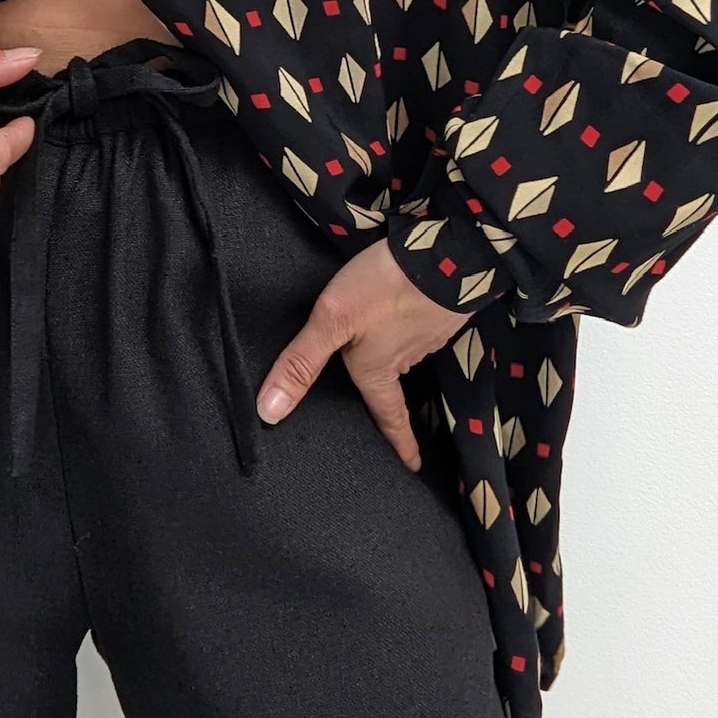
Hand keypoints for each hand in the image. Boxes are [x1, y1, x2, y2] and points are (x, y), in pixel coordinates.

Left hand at [254, 238, 476, 470]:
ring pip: (407, 352)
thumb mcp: (331, 322)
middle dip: (390, 392)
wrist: (448, 252)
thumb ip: (300, 363)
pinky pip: (420, 327)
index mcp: (378, 370)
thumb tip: (270, 413)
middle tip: (385, 402)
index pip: (388, 417)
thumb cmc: (384, 288)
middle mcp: (406, 358)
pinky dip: (409, 325)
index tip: (412, 465)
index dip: (399, 442)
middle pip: (395, 383)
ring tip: (386, 347)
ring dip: (398, 352)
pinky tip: (402, 312)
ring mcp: (429, 333)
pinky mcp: (441, 309)